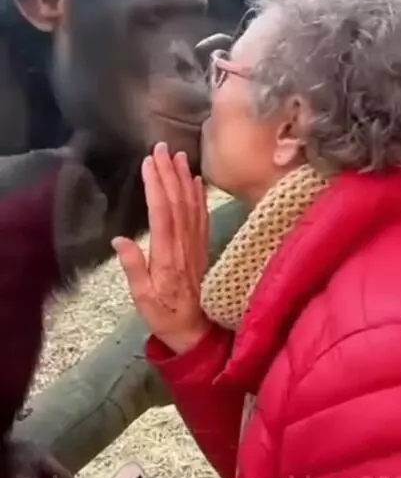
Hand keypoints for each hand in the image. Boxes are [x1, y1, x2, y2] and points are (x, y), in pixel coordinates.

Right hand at [113, 143, 211, 353]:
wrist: (198, 331)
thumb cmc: (165, 315)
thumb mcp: (142, 299)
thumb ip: (134, 268)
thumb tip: (119, 240)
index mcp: (167, 255)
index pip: (162, 212)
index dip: (156, 185)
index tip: (149, 162)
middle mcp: (184, 244)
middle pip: (177, 201)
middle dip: (169, 171)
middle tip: (162, 146)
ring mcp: (197, 243)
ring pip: (191, 203)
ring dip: (185, 177)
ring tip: (179, 154)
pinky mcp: (203, 246)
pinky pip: (202, 214)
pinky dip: (199, 194)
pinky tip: (197, 179)